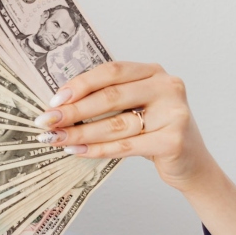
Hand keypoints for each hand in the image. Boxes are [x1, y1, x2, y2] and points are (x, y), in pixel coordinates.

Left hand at [34, 61, 211, 191]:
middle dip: (73, 111)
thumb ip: (106, 99)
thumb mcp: (133, 107)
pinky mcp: (173, 141)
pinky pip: (125, 146)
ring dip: (79, 133)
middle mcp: (166, 87)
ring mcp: (174, 113)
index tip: (53, 100)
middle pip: (110, 97)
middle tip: (45, 122)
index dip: (79, 85)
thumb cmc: (153, 130)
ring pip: (115, 124)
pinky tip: (76, 150)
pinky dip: (97, 149)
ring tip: (55, 139)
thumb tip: (58, 106)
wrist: (190, 163)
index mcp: (152, 72)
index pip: (110, 71)